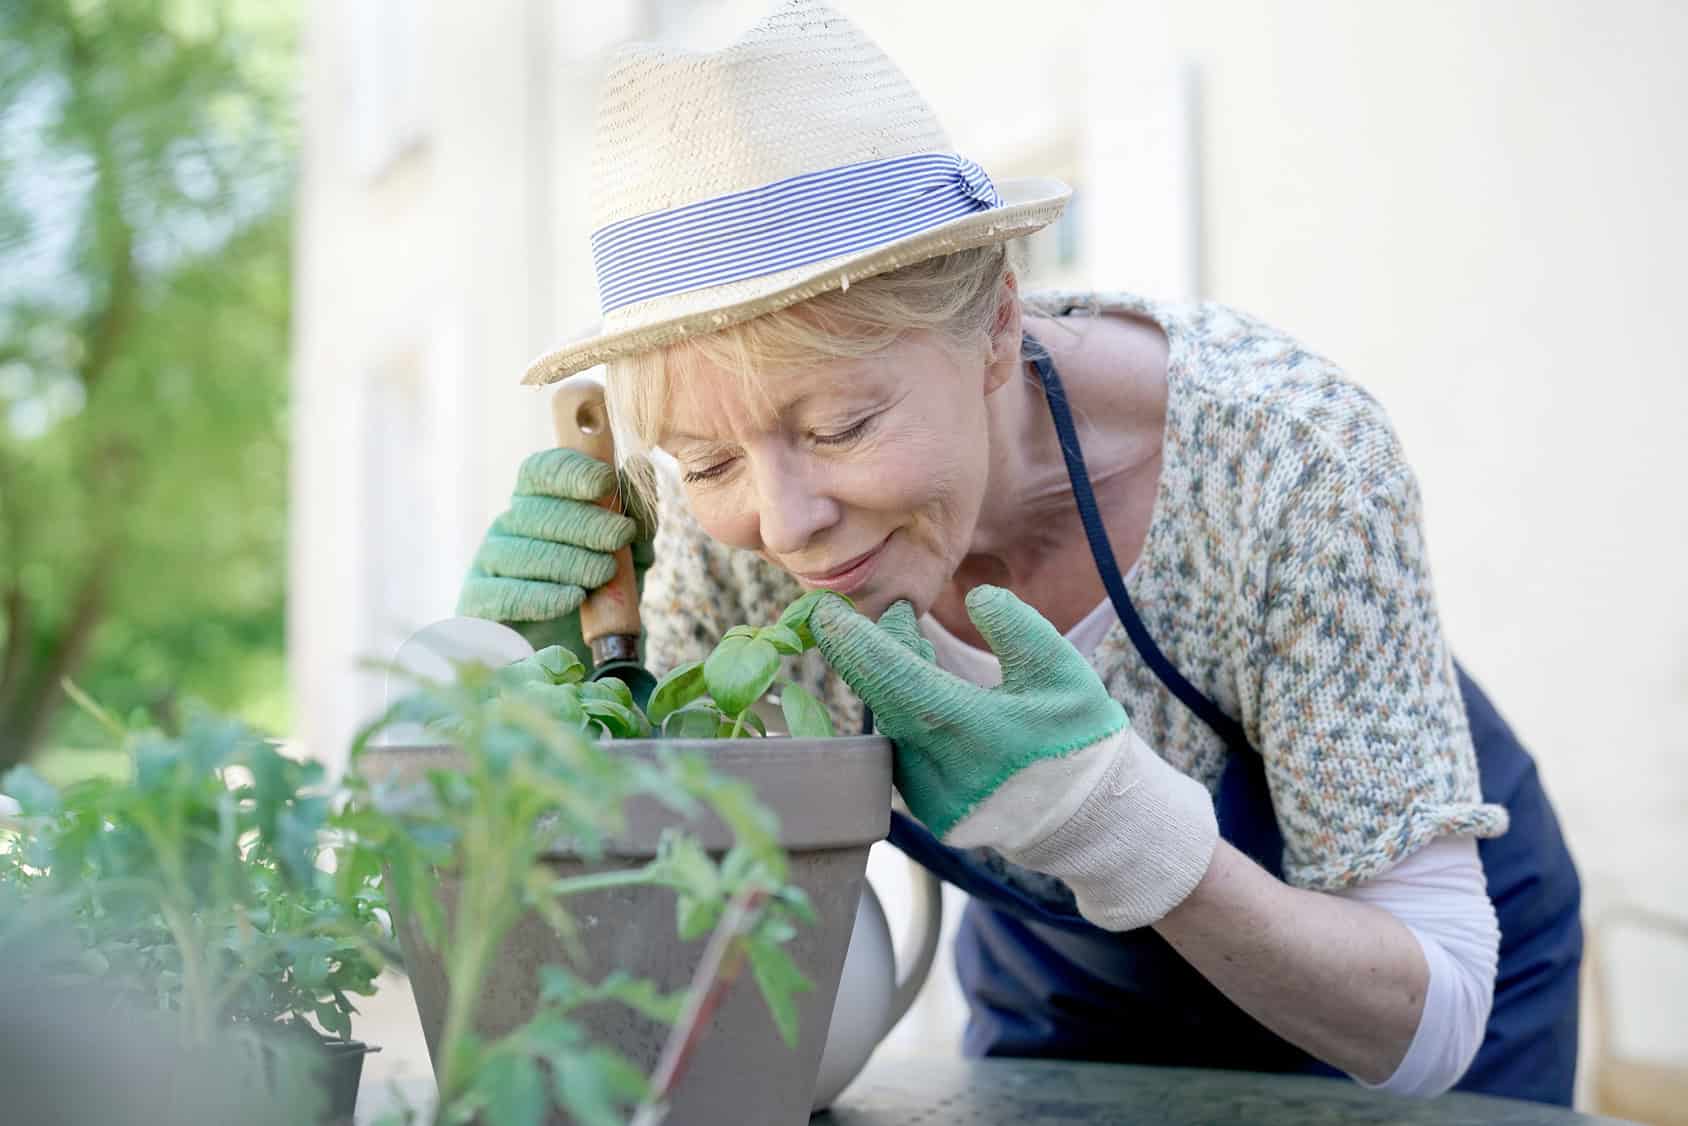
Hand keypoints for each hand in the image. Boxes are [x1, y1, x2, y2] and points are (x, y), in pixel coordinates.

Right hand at [456, 449, 654, 647]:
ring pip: (522, 551)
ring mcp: (490, 563)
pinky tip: (572, 599)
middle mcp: (510, 526)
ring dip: (569, 559)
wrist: (581, 659)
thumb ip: (635, 514)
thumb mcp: (630, 554)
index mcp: (541, 504)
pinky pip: (505, 594)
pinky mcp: (479, 604)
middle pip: (537, 511)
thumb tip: (639, 465)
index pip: (543, 471)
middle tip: (620, 535)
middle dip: (584, 520)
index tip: (606, 483)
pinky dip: (543, 596)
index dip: (572, 472)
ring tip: (603, 572)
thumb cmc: (602, 595)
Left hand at [811, 587, 1218, 930]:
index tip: (825, 610)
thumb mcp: (1064, 671)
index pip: (899, 681)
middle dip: (879, 651)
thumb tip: (974, 598)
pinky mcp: (928, 813)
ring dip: (896, 682)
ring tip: (921, 649)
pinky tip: (926, 690)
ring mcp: (932, 801)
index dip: (857, 643)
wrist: (1088, 816)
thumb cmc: (1078, 734)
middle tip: (894, 612)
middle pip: (888, 699)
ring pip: (892, 724)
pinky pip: (903, 750)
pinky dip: (906, 714)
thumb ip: (1019, 629)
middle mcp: (946, 775)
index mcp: (980, 733)